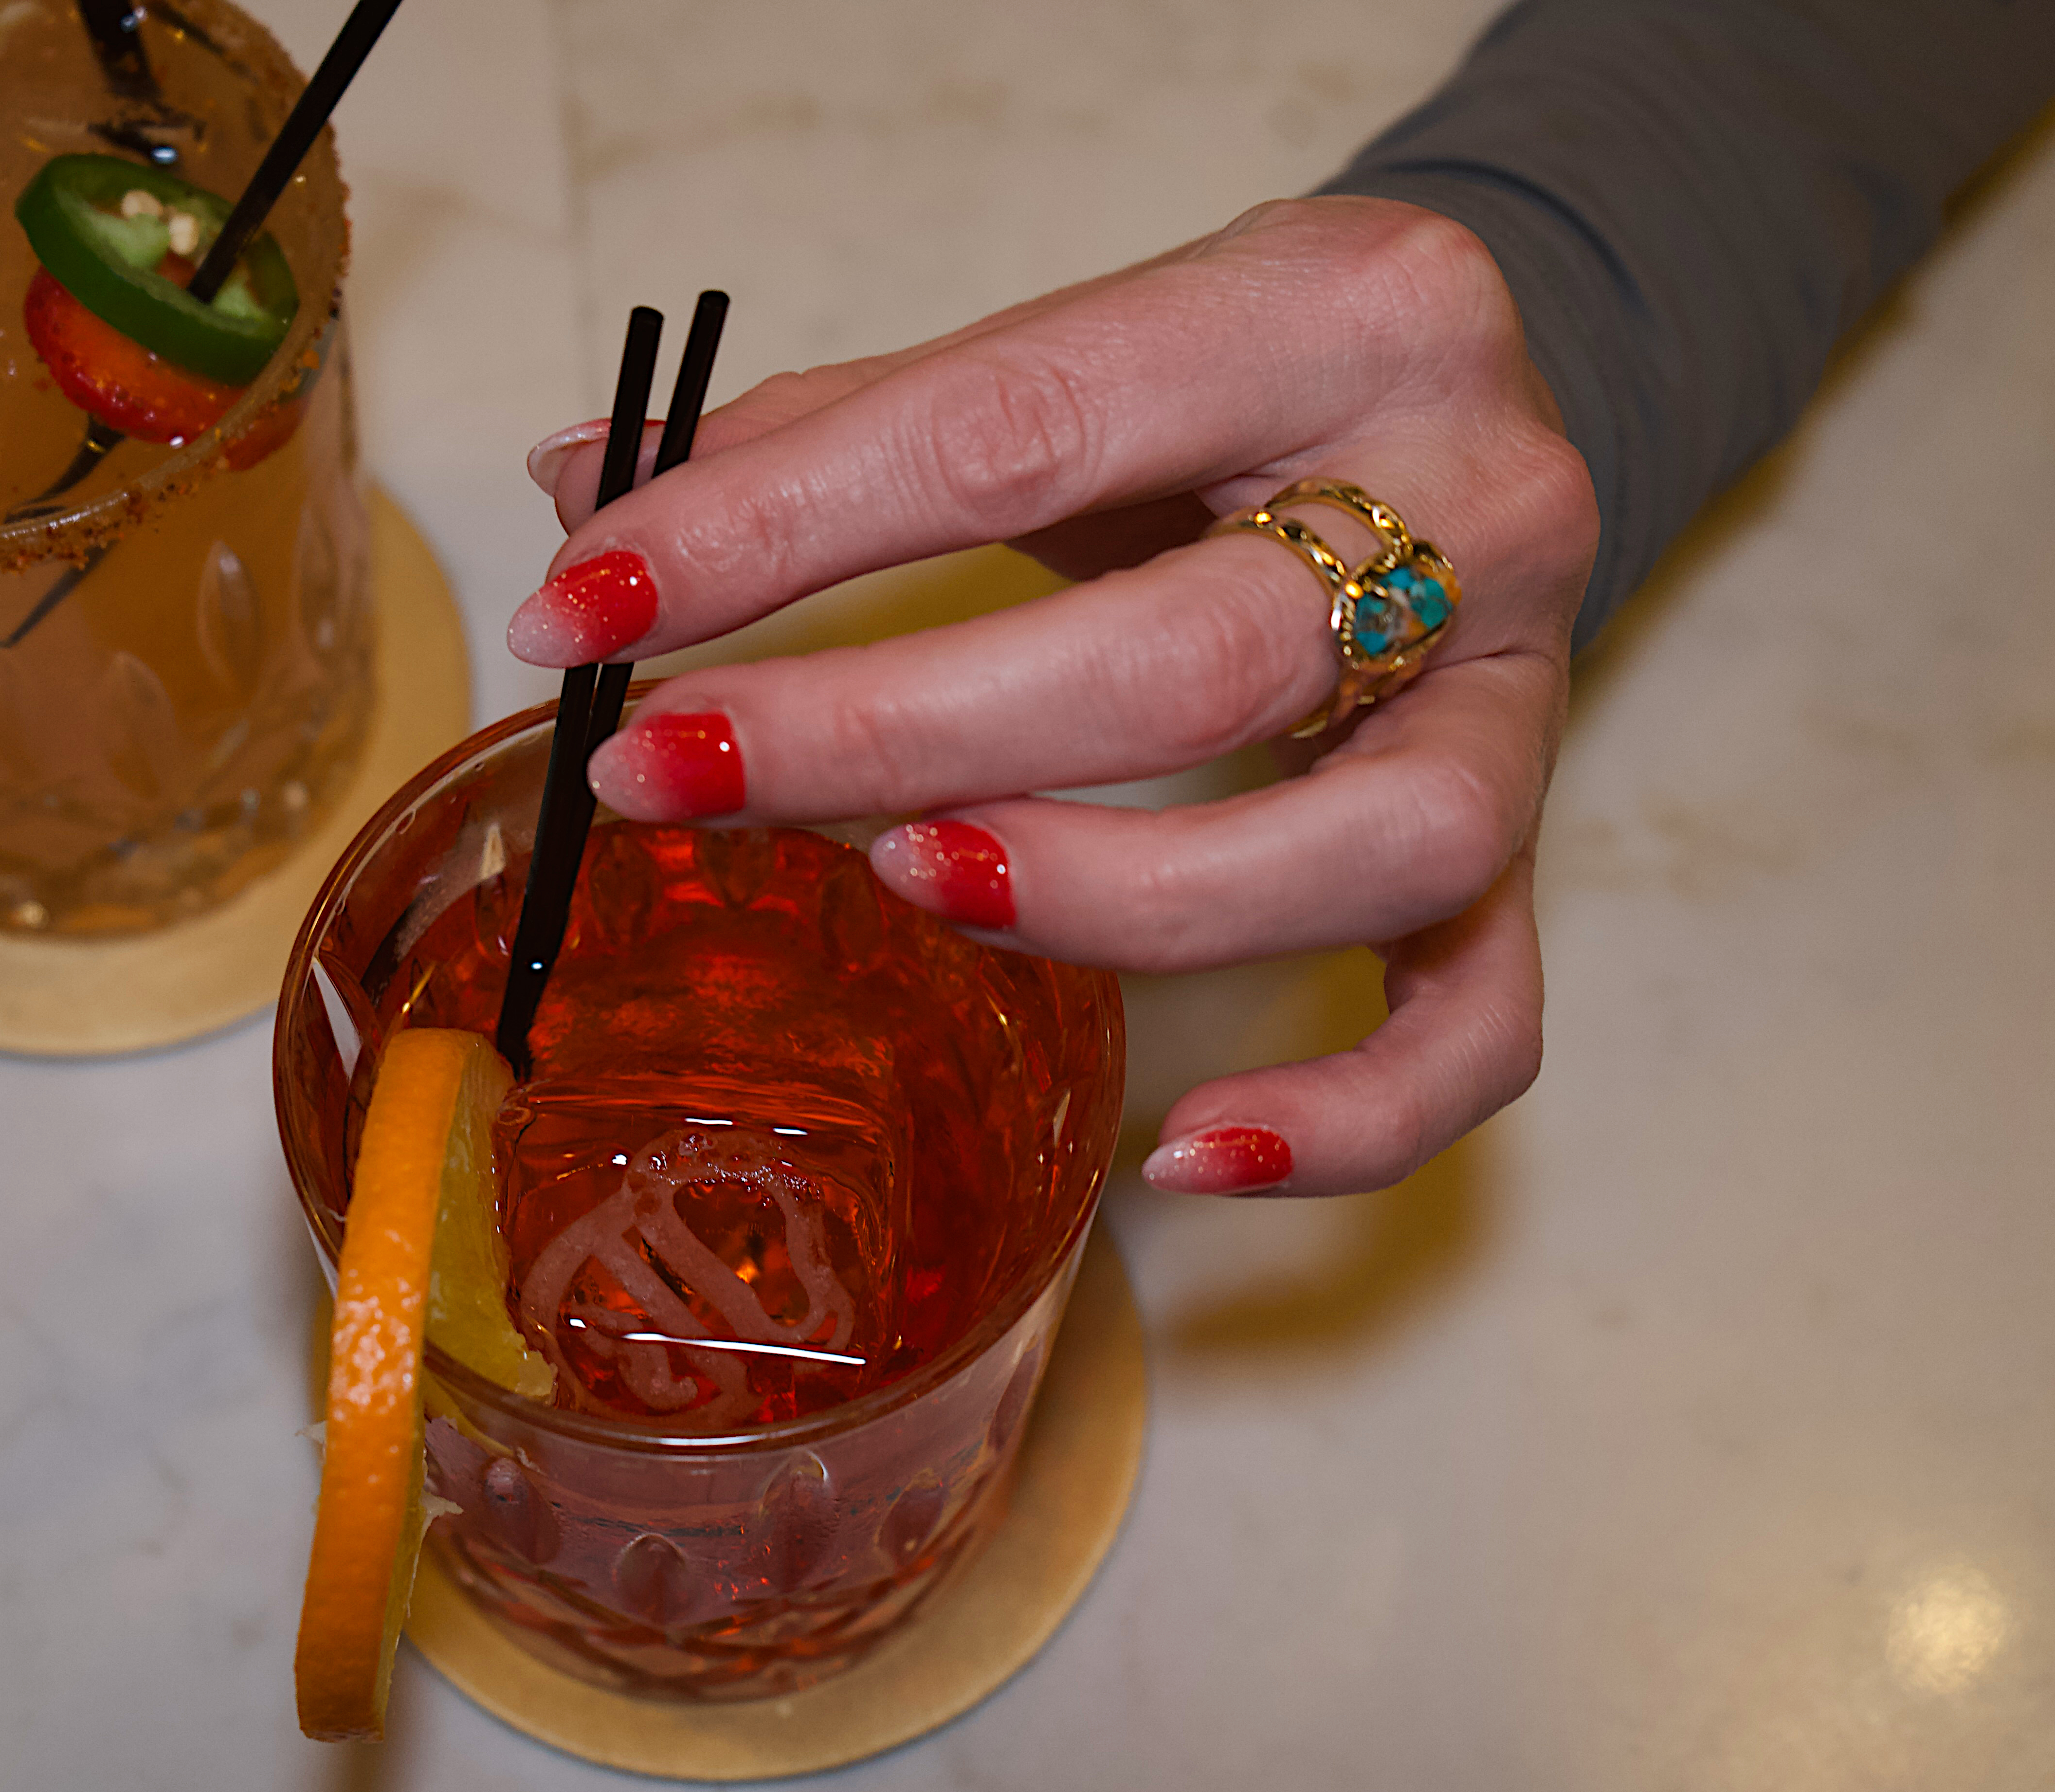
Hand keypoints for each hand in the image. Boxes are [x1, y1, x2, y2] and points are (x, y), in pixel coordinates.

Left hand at [513, 198, 1595, 1196]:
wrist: (1475, 380)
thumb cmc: (1232, 378)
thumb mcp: (1063, 348)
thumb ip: (832, 429)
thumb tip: (578, 495)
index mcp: (1336, 313)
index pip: (1014, 428)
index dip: (775, 533)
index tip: (583, 612)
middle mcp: (1477, 499)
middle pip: (1182, 667)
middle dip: (890, 731)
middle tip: (675, 769)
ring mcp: (1522, 690)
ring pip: (1362, 852)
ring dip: (1108, 900)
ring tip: (911, 882)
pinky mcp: (1533, 838)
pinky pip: (1485, 1023)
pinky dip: (1348, 1120)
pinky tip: (1179, 1159)